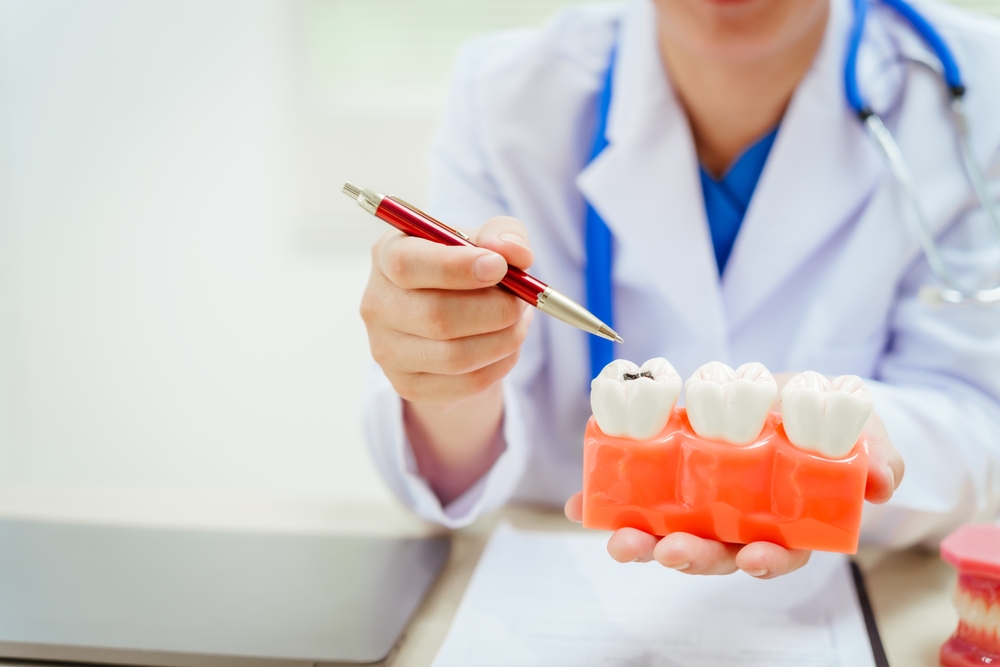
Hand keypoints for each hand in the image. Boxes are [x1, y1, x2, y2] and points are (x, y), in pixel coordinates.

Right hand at [360, 216, 534, 502]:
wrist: (454, 321)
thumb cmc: (467, 270)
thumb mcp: (486, 240)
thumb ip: (503, 235)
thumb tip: (513, 253)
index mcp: (387, 255)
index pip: (406, 265)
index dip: (455, 268)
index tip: (498, 267)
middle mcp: (377, 304)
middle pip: (436, 316)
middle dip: (494, 310)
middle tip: (521, 303)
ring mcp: (387, 350)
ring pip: (455, 356)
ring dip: (503, 340)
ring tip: (518, 323)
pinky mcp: (407, 385)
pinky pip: (465, 383)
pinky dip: (499, 365)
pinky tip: (506, 348)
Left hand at [564, 411, 903, 578]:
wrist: (791, 399)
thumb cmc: (824, 423)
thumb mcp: (860, 431)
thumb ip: (875, 454)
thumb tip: (884, 479)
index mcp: (784, 520)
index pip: (776, 552)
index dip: (765, 561)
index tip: (753, 559)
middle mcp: (738, 521)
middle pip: (714, 552)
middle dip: (690, 556)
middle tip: (669, 551)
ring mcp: (700, 504)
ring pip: (670, 533)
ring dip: (643, 540)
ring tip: (620, 538)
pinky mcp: (667, 480)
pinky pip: (634, 498)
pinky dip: (605, 503)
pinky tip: (583, 504)